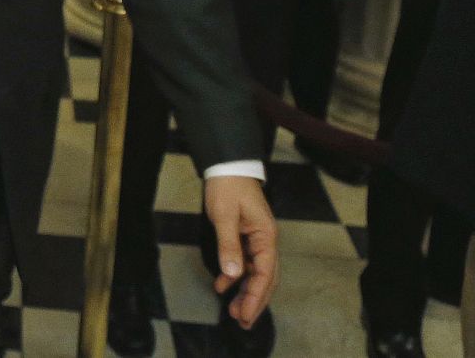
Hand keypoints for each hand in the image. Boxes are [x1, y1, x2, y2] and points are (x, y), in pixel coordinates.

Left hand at [203, 174, 278, 327]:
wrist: (227, 167)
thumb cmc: (228, 187)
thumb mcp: (224, 215)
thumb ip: (228, 244)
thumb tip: (232, 274)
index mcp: (266, 237)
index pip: (264, 273)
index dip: (256, 296)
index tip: (246, 315)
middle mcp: (265, 241)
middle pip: (264, 278)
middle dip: (254, 301)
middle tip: (243, 322)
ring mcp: (257, 240)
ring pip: (255, 273)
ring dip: (245, 292)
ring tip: (235, 312)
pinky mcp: (246, 237)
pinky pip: (244, 262)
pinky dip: (234, 276)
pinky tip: (223, 287)